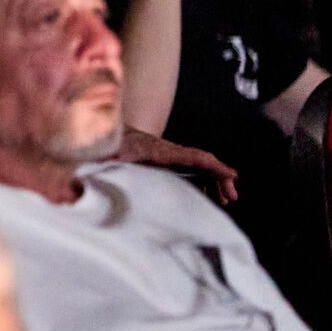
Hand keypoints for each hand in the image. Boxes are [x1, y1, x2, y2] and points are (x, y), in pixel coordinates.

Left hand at [115, 126, 238, 203]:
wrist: (101, 131)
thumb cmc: (104, 145)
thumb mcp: (105, 154)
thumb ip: (107, 160)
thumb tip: (103, 171)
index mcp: (157, 150)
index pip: (192, 156)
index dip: (213, 166)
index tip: (231, 175)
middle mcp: (166, 150)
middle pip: (202, 160)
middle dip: (220, 176)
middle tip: (231, 197)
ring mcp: (167, 154)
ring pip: (199, 164)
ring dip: (214, 179)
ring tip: (225, 199)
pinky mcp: (163, 160)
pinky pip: (190, 168)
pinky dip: (203, 178)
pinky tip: (207, 192)